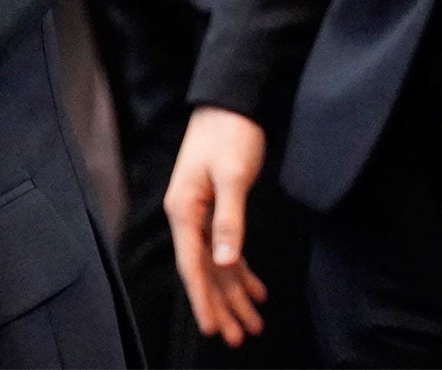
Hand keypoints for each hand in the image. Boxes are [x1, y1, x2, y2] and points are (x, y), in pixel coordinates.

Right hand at [165, 106, 269, 347]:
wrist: (228, 103)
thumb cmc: (228, 134)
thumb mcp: (232, 176)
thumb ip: (229, 220)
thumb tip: (226, 261)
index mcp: (184, 210)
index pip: (193, 265)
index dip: (202, 299)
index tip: (211, 328)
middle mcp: (188, 217)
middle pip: (204, 271)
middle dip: (221, 305)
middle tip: (237, 338)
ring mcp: (201, 214)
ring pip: (217, 264)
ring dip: (234, 294)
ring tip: (252, 325)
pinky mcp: (216, 208)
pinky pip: (226, 249)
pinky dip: (241, 271)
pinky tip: (256, 290)